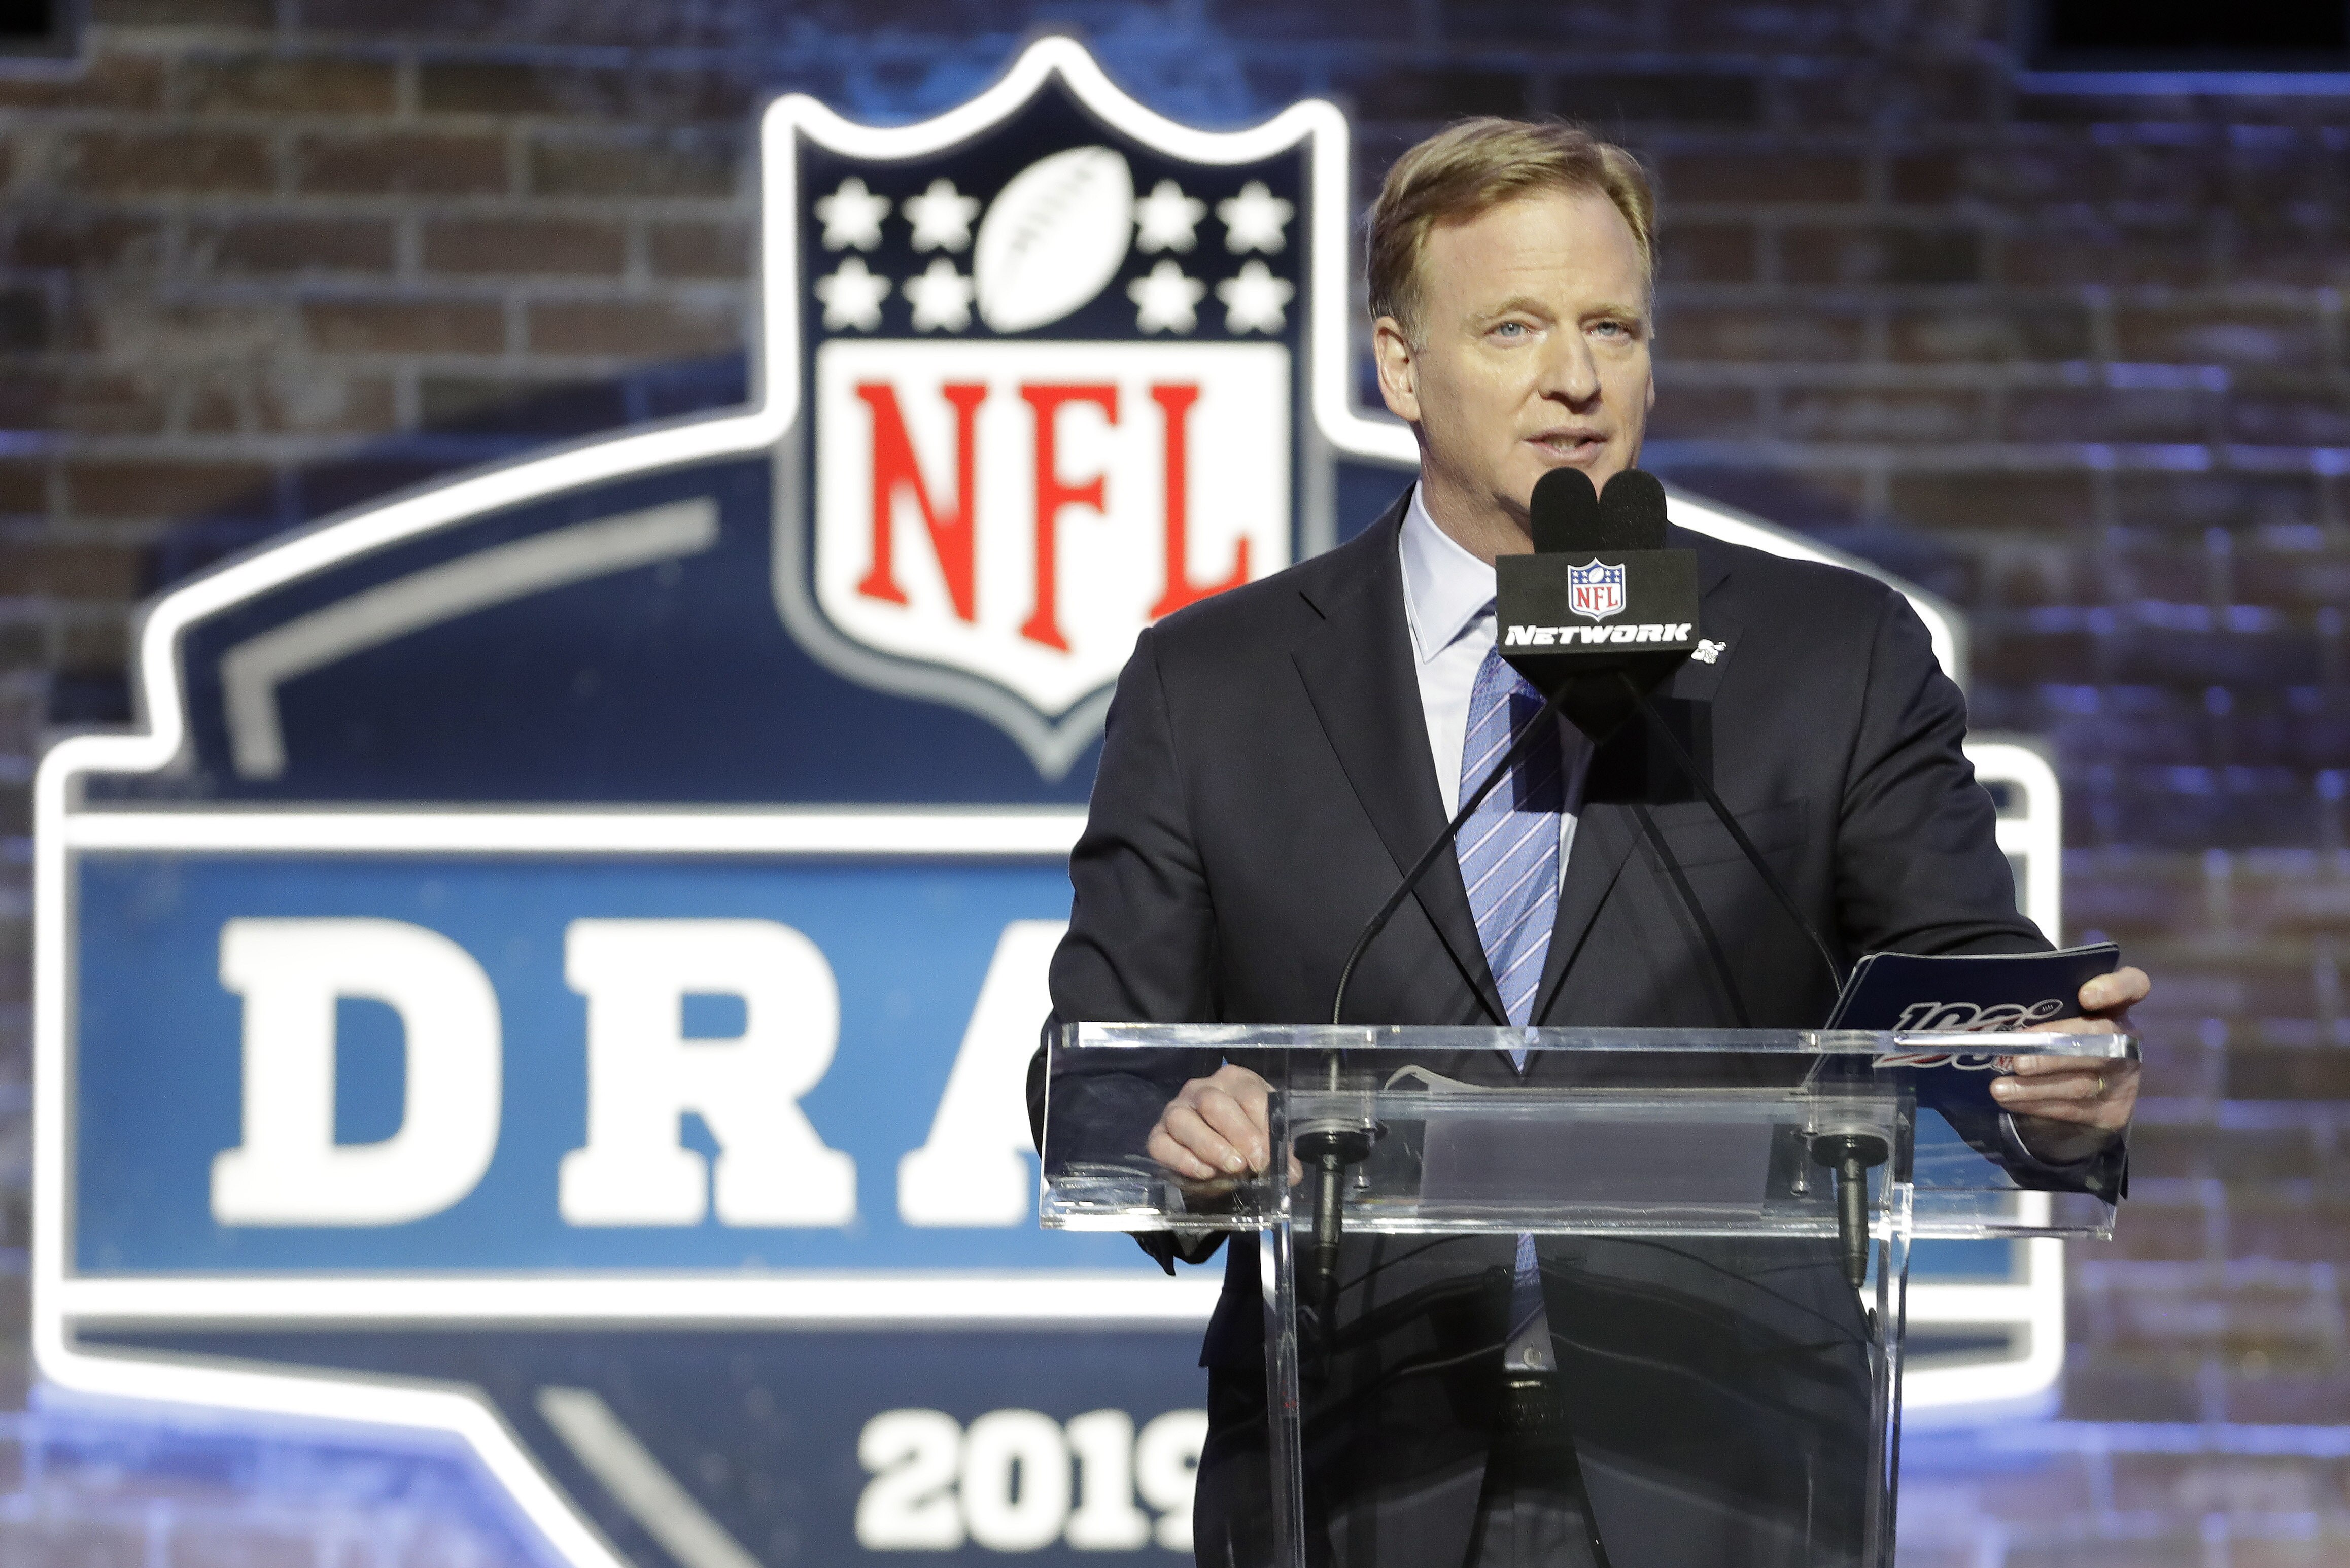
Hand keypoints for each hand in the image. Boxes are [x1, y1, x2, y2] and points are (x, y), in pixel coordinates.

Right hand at [1147, 1065, 1295, 1183]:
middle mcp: (1202, 1088)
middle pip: (1213, 1103)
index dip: (1260, 1126)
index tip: (1268, 1156)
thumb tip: (1289, 1173)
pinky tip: (1205, 1173)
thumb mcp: (1267, 1142)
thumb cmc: (1246, 1142)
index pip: (1248, 1094)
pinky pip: (1161, 1144)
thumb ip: (1279, 1153)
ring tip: (1231, 1168)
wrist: (1218, 1157)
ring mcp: (1176, 1109)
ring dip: (1209, 1146)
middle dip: (1237, 1135)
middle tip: (1252, 1163)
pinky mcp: (1158, 1133)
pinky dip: (1182, 1160)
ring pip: (1182, 1120)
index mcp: (1236, 1081)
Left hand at [1997, 966, 2148, 1158]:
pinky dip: (2036, 1105)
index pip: (2132, 986)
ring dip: (2035, 1087)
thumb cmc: (2055, 1044)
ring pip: (2080, 1083)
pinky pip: (2072, 1109)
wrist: (2076, 1099)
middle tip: (2017, 1061)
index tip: (2085, 996)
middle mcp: (2126, 1042)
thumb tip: (1997, 1013)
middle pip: (2100, 1040)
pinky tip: (2010, 1100)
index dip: (2114, 988)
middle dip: (2054, 1050)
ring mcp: (2124, 1080)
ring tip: (2000, 1088)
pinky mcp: (2113, 1112)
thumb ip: (2042, 1012)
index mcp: (2115, 1009)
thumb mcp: (2055, 1022)